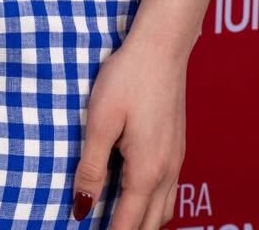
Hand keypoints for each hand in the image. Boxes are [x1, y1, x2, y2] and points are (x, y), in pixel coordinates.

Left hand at [72, 35, 186, 229]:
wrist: (162, 46)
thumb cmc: (127, 78)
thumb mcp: (100, 121)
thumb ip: (91, 167)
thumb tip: (82, 208)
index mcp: (146, 171)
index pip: (129, 223)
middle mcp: (167, 171)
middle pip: (152, 223)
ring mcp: (176, 158)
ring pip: (165, 209)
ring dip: (145, 222)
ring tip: (121, 220)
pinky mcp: (177, 145)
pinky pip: (169, 190)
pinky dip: (154, 203)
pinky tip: (139, 193)